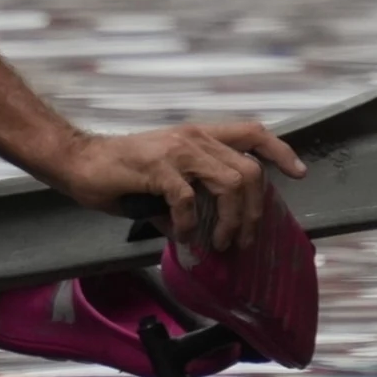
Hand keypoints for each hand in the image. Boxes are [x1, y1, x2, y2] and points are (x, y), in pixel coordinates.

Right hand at [47, 121, 304, 248]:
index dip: (280, 151)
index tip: (298, 173)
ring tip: (218, 243)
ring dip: (230, 221)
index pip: (253, 133)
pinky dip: (189, 225)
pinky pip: (189, 200)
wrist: (78, 163)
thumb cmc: (119, 173)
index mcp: (199, 136)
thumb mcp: (165, 179)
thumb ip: (192, 196)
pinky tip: (181, 238)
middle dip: (253, 212)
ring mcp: (177, 151)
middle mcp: (194, 138)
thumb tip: (205, 231)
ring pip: (230, 183)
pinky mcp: (157, 168)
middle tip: (242, 240)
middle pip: (249, 170)